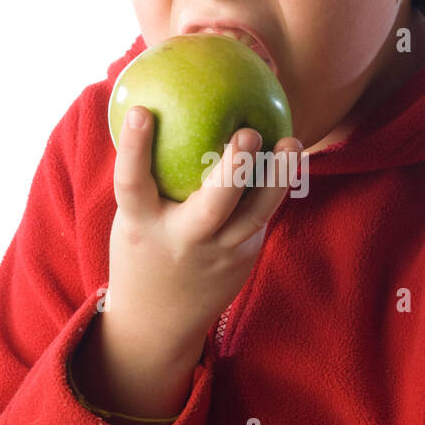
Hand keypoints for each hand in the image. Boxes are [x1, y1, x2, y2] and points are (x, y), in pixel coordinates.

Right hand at [106, 106, 302, 362]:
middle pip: (212, 206)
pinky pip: (262, 216)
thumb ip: (148, 177)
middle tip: (247, 133)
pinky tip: (288, 157)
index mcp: (141, 226)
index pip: (133, 184)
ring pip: (254, 216)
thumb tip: (153, 103)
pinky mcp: (244, 259)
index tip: (142, 111)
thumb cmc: (144, 247)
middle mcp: (182, 241)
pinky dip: (275, 186)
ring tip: (291, 144)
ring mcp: (219, 254)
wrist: (157, 321)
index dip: (135, 148)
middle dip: (233, 170)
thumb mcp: (133, 217)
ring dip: (276, 179)